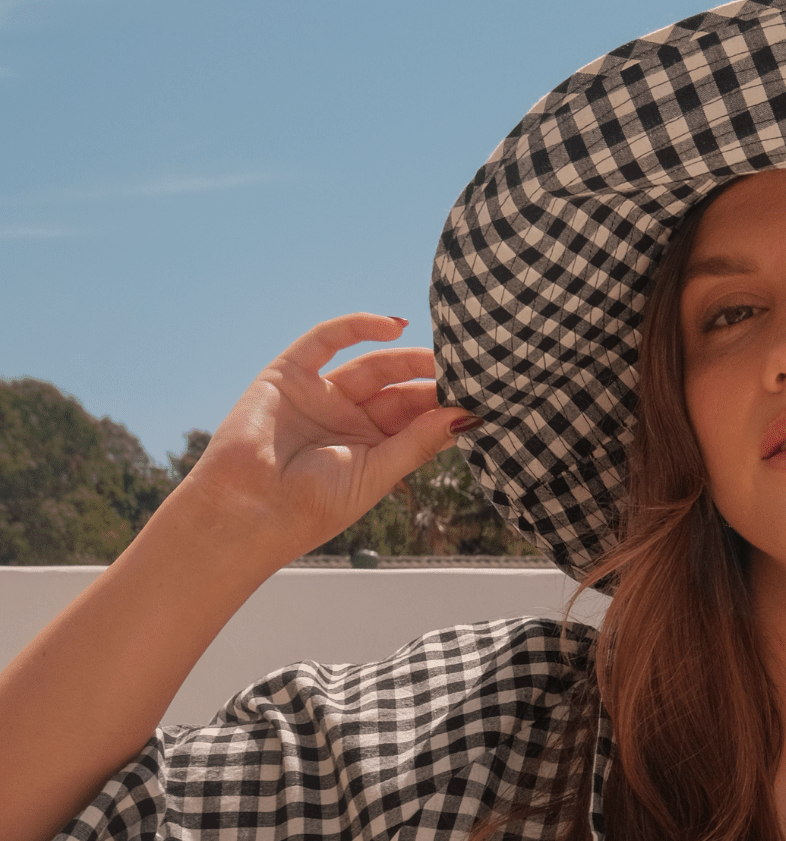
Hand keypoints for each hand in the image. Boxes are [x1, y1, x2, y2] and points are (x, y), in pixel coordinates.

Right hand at [176, 313, 477, 561]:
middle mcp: (348, 420)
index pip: (416, 420)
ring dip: (408, 355)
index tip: (482, 397)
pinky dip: (358, 327)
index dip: (445, 407)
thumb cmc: (311, 507)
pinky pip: (326, 340)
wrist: (248, 513)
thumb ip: (419, 442)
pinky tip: (394, 327)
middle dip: (433, 380)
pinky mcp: (289, 374)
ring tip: (446, 353)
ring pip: (372, 364)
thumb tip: (468, 416)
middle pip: (400, 390)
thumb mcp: (377, 474)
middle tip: (471, 369)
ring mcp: (319, 396)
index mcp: (371, 450)